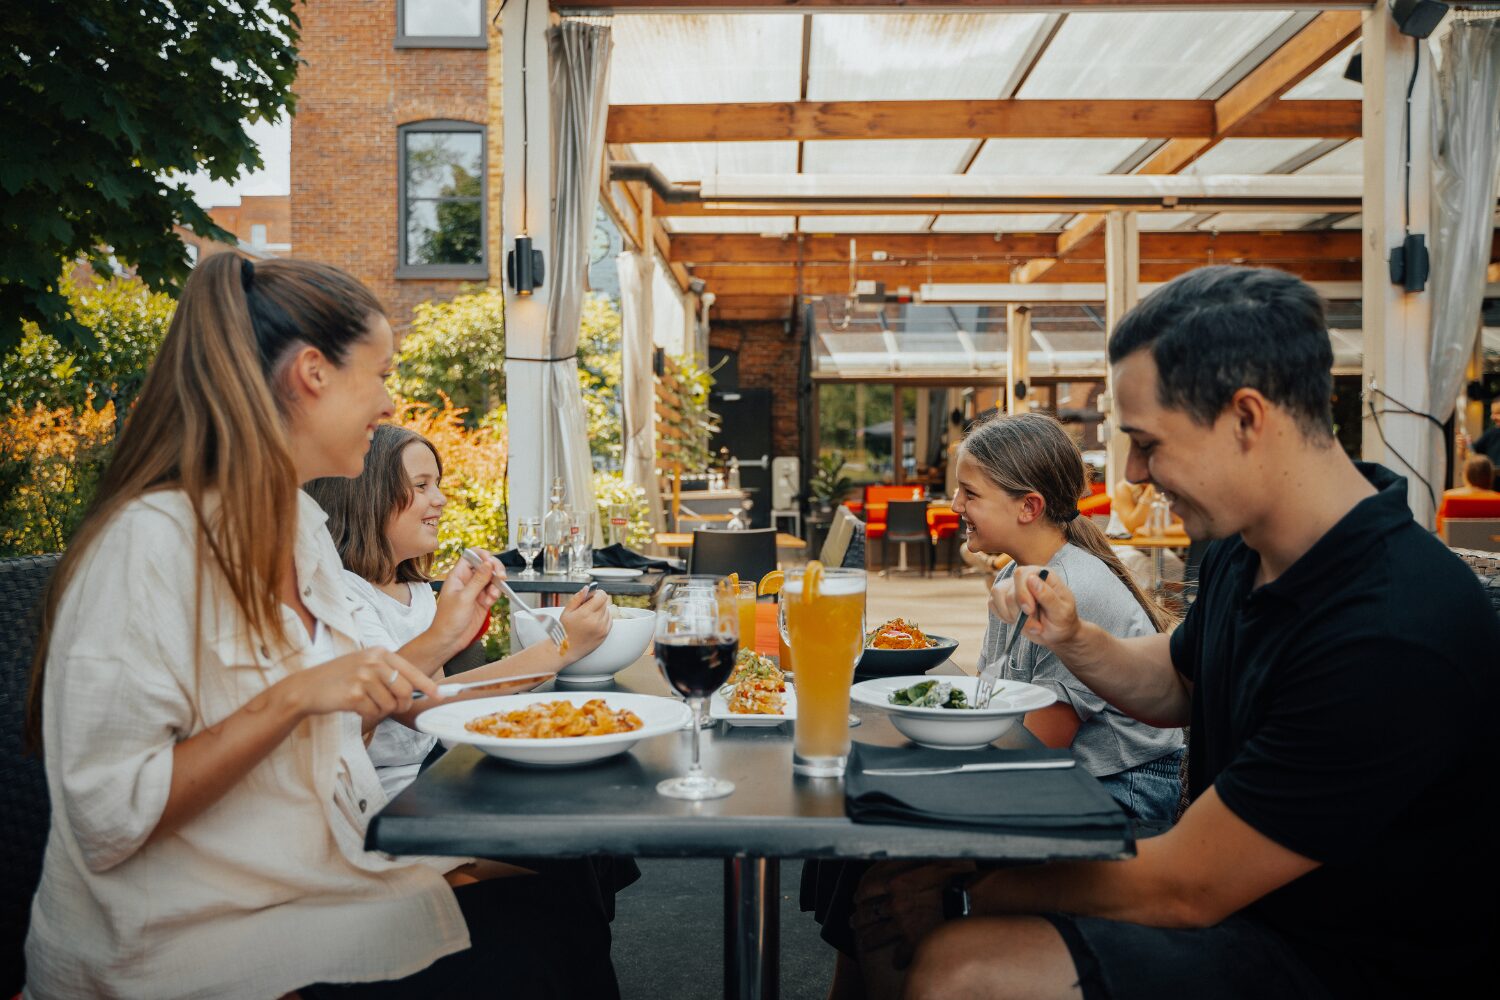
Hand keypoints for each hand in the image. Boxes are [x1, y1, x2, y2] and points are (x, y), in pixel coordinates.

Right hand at [280, 647, 437, 727]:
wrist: (306, 688)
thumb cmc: (338, 678)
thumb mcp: (365, 665)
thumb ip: (388, 673)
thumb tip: (415, 690)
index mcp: (380, 652)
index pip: (411, 670)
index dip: (428, 685)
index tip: (440, 696)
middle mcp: (373, 661)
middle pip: (405, 690)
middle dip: (403, 705)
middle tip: (392, 708)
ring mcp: (363, 677)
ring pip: (391, 704)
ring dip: (382, 710)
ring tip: (366, 703)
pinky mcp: (354, 694)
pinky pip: (375, 712)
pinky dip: (368, 715)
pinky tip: (355, 707)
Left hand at [430, 547, 502, 655]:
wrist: (449, 640)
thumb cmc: (448, 621)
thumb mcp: (464, 598)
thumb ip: (478, 580)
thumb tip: (488, 564)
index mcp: (458, 576)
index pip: (472, 556)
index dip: (483, 556)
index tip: (492, 563)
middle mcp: (467, 581)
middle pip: (485, 565)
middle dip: (495, 570)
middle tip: (501, 577)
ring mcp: (475, 591)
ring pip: (492, 579)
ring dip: (496, 585)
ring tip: (491, 596)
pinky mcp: (482, 600)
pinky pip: (494, 591)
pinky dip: (496, 595)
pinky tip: (490, 602)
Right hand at [558, 586, 610, 663]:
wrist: (566, 650)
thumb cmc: (564, 631)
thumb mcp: (566, 612)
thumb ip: (577, 598)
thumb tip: (587, 588)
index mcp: (585, 614)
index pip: (602, 596)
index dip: (597, 593)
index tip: (592, 595)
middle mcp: (596, 621)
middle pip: (605, 603)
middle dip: (597, 602)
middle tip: (587, 607)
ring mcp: (602, 629)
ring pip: (608, 611)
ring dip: (601, 610)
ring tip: (589, 616)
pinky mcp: (605, 634)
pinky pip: (609, 620)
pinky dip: (604, 619)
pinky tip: (593, 622)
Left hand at [851, 861, 975, 969]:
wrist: (970, 899)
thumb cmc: (955, 877)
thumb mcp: (931, 859)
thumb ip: (915, 861)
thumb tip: (913, 855)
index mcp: (897, 881)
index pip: (869, 887)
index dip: (861, 893)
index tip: (857, 897)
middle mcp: (896, 903)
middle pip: (869, 912)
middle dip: (859, 918)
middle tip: (854, 921)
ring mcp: (903, 924)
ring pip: (878, 934)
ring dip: (869, 939)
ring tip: (865, 942)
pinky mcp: (914, 942)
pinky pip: (900, 955)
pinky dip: (897, 959)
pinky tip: (896, 961)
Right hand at [989, 565, 1081, 650]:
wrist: (1057, 634)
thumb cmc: (1062, 621)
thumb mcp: (1061, 611)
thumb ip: (1048, 595)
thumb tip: (1032, 579)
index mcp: (1042, 574)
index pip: (1021, 574)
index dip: (1022, 593)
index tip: (1030, 611)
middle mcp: (1026, 578)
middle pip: (1008, 588)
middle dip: (1018, 610)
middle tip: (1035, 625)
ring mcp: (1013, 587)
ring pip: (997, 594)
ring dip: (1011, 615)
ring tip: (1029, 625)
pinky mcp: (1003, 599)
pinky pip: (992, 603)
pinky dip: (1003, 616)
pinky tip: (1017, 622)